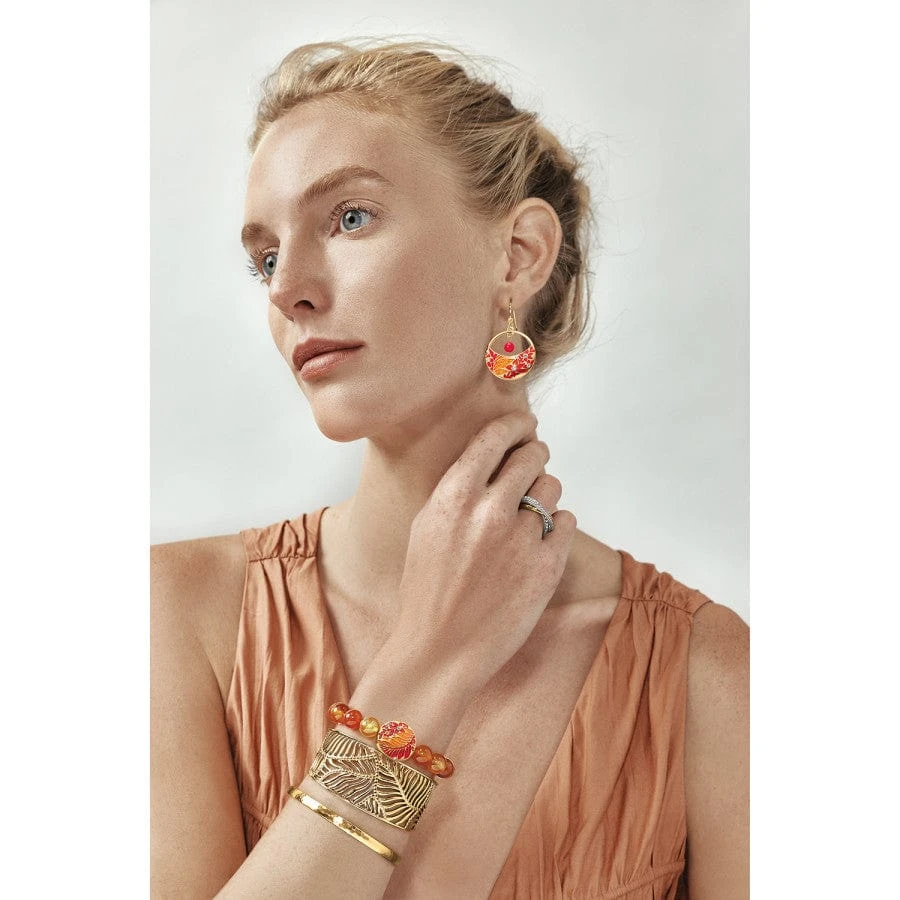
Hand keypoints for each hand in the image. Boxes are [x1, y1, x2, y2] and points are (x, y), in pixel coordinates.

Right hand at [389, 410, 576, 697]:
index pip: (496, 436)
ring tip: (528, 518)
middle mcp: (490, 511)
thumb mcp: (427, 526)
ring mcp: (522, 539)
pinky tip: (540, 543)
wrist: (439, 650)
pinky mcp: (548, 566)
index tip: (524, 424)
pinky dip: (559, 527)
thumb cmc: (428, 589)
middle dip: (535, 454)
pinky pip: (569, 522)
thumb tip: (494, 455)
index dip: (515, 424)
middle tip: (534, 461)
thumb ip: (459, 487)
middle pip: (532, 455)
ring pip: (553, 488)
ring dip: (545, 495)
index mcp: (454, 496)